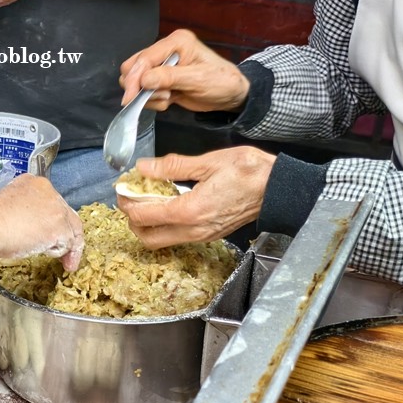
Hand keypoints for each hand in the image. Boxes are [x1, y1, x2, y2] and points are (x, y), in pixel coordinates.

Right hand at [0, 174, 83, 270]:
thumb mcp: (9, 205)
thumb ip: (26, 211)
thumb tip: (32, 227)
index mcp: (35, 183)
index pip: (53, 202)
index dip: (53, 220)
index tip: (50, 231)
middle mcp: (50, 191)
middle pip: (66, 215)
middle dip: (67, 234)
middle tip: (66, 252)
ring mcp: (56, 209)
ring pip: (70, 229)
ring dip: (65, 247)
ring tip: (63, 261)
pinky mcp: (59, 227)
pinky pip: (68, 243)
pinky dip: (62, 253)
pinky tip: (53, 258)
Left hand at [117, 149, 275, 248]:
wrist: (279, 189)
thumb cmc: (249, 172)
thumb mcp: (208, 162)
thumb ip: (172, 166)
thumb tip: (143, 167)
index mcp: (189, 212)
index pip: (144, 215)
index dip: (127, 202)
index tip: (122, 188)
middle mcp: (193, 230)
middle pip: (147, 237)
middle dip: (132, 219)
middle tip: (129, 198)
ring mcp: (201, 236)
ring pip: (161, 241)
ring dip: (147, 225)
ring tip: (145, 201)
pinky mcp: (208, 235)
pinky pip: (177, 237)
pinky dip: (164, 225)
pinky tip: (166, 204)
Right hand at [119, 29, 250, 112]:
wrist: (231, 95)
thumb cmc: (222, 82)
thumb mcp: (198, 79)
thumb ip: (170, 77)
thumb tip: (144, 80)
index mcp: (177, 42)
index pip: (145, 58)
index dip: (135, 78)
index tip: (131, 97)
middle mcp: (167, 50)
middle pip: (134, 67)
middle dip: (140, 87)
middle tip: (160, 96)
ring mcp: (162, 65)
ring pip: (136, 80)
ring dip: (148, 95)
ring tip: (169, 97)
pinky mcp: (160, 79)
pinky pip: (144, 91)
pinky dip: (153, 100)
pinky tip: (170, 100)